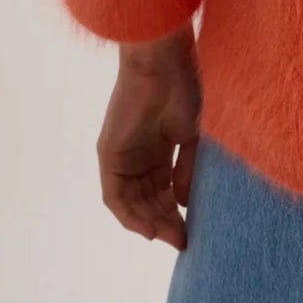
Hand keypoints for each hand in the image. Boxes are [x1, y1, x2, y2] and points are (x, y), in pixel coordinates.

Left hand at [96, 24, 200, 249]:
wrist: (163, 62)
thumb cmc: (185, 88)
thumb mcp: (194, 135)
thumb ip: (188, 169)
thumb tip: (183, 203)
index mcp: (160, 148)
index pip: (164, 191)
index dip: (177, 213)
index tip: (193, 230)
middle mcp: (139, 155)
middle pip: (148, 200)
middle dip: (165, 223)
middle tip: (184, 240)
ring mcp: (122, 155)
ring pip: (132, 202)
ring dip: (149, 223)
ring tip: (170, 237)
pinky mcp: (108, 154)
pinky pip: (114, 196)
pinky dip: (129, 215)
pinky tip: (148, 229)